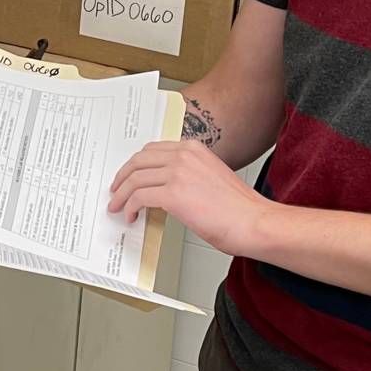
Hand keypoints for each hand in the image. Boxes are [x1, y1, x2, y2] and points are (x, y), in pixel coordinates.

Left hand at [108, 140, 273, 257]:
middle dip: (123, 177)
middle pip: (139, 161)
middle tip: (116, 191)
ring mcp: (178, 172)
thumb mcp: (211, 178)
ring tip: (118, 207)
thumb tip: (165, 190)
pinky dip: (130, 207)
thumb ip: (188, 175)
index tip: (128, 176)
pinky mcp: (173, 193)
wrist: (254, 221)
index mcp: (194, 149)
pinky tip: (132, 216)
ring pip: (135, 178)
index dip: (135, 165)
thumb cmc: (239, 208)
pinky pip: (139, 197)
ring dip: (122, 195)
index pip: (153, 150)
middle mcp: (184, 155)